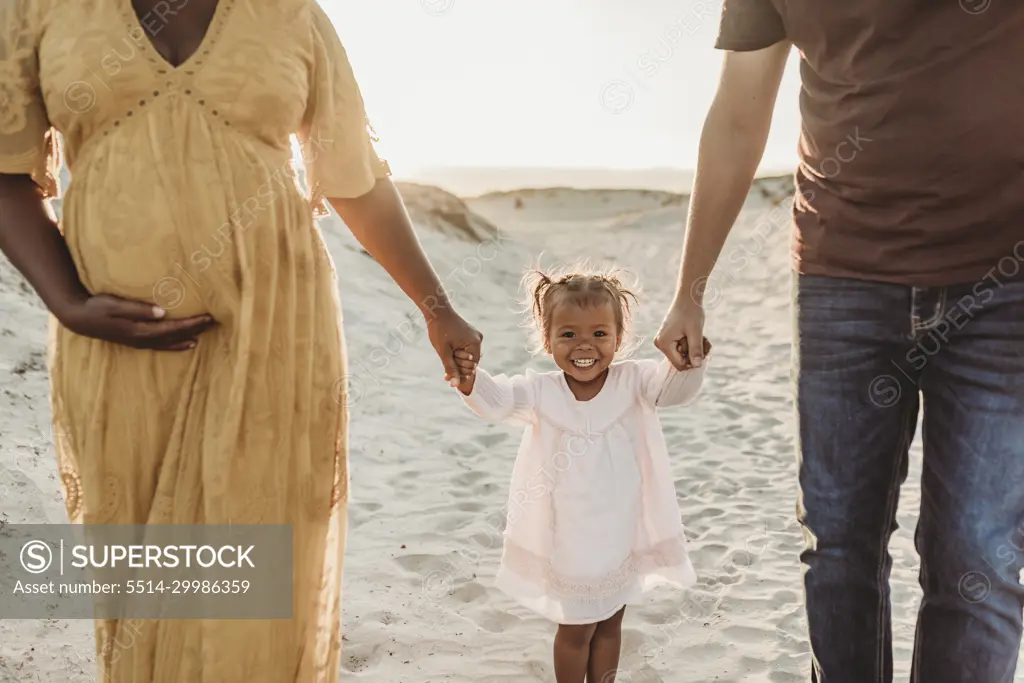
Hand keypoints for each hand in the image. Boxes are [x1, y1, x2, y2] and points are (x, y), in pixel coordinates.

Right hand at [59, 294, 217, 350]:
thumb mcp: (114, 304)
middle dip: (196, 329)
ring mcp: (139, 342)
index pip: (173, 328)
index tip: (209, 317)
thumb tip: (162, 312)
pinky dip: (176, 344)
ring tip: (205, 334)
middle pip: (176, 336)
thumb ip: (138, 309)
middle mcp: (142, 340)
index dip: (192, 323)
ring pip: (170, 343)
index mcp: (139, 330)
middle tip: (216, 322)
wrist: (78, 318)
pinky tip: (187, 342)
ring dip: (188, 337)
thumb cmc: (96, 307)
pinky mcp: (136, 341)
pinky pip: (162, 345)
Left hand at [426, 308, 481, 386]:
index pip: (472, 367)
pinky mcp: (470, 334)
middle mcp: (478, 339)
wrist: (437, 310)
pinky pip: (466, 349)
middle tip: (445, 362)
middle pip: (471, 363)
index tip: (446, 375)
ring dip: (457, 360)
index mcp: (475, 343)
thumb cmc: (439, 330)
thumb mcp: (444, 352)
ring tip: (446, 357)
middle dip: (458, 366)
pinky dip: (458, 353)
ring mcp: (475, 336)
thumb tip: (455, 385)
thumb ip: (451, 369)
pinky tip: (449, 353)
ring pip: (468, 356)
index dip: (460, 373)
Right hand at [654, 299, 706, 370]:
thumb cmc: (691, 312)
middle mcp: (660, 344)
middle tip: (704, 341)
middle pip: (681, 360)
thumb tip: (697, 366)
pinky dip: (692, 343)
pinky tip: (697, 335)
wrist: (687, 297)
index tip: (703, 351)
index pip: (680, 364)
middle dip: (695, 353)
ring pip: (683, 354)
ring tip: (702, 337)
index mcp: (664, 344)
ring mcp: (664, 341)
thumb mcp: (696, 332)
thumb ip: (695, 350)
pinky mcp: (669, 338)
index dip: (693, 361)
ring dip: (695, 348)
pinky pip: (682, 348)